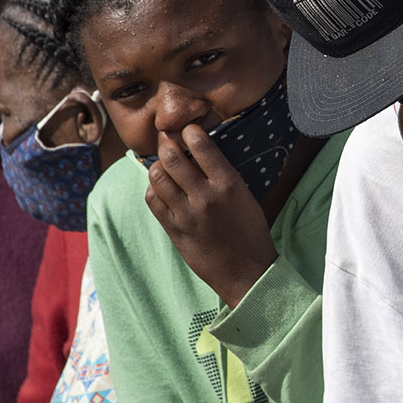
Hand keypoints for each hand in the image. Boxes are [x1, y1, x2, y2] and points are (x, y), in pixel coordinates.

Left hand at [147, 123, 275, 307]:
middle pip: (172, 157)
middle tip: (169, 144)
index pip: (201, 145)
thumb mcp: (245, 196)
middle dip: (167, 145)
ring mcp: (187, 214)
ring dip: (158, 167)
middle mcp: (205, 197)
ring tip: (165, 168)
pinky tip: (162, 190)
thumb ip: (223, 175)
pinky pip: (152, 200)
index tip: (187, 130)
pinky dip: (154, 189)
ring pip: (157, 176)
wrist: (247, 272)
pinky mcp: (174, 230)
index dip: (189, 132)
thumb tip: (199, 152)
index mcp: (229, 184)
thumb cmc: (250, 232)